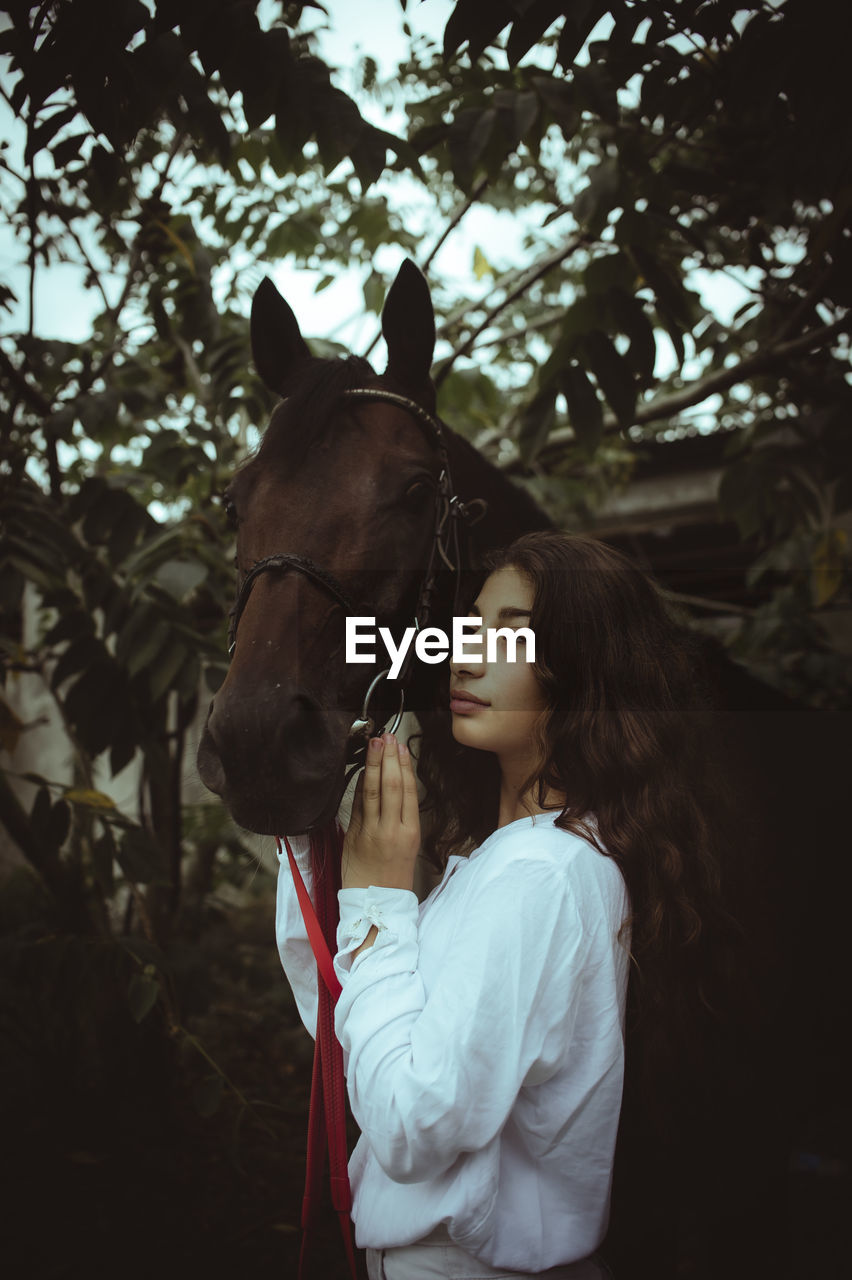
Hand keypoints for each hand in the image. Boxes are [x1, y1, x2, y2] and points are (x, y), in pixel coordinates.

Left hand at [342, 733, 419, 892]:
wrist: (375, 903)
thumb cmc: (393, 875)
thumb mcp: (408, 844)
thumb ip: (400, 815)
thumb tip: (393, 783)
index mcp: (410, 832)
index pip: (408, 791)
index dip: (404, 765)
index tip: (400, 746)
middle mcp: (392, 830)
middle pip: (391, 786)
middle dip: (388, 758)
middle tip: (386, 737)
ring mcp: (372, 833)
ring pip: (373, 791)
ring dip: (373, 765)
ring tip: (374, 744)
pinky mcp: (355, 836)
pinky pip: (358, 805)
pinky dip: (360, 785)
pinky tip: (362, 769)